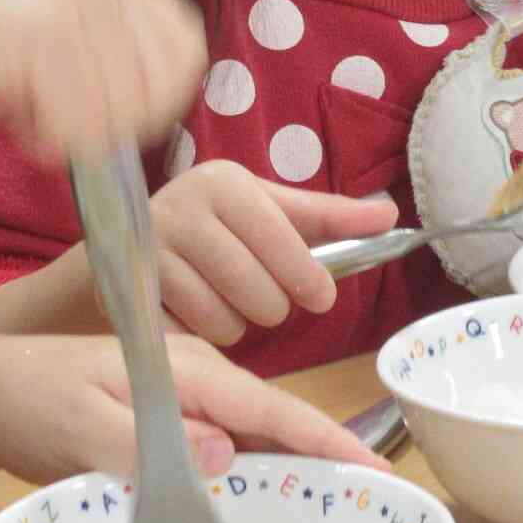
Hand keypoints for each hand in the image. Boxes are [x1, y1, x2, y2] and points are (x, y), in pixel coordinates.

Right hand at [0, 0, 206, 157]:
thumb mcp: (33, 1)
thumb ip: (97, 31)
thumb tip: (162, 91)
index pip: (181, 37)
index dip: (158, 91)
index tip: (117, 118)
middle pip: (166, 77)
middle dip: (124, 118)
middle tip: (67, 123)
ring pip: (122, 108)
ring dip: (78, 132)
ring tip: (26, 115)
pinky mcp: (37, 38)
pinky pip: (77, 126)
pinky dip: (47, 141)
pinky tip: (8, 120)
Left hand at [0, 332, 390, 484]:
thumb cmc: (26, 398)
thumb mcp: (80, 424)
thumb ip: (150, 440)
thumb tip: (226, 453)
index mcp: (183, 370)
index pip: (269, 407)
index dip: (324, 441)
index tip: (373, 471)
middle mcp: (193, 379)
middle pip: (272, 421)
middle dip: (322, 458)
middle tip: (369, 505)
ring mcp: (180, 398)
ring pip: (250, 436)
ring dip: (289, 468)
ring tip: (335, 507)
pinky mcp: (164, 420)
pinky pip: (220, 448)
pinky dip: (249, 472)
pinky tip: (263, 500)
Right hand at [146, 161, 399, 345]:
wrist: (134, 235)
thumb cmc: (220, 223)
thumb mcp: (272, 210)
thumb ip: (330, 217)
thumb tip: (390, 217)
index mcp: (224, 182)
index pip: (284, 243)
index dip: (309, 279)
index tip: (321, 297)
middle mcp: (182, 208)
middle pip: (259, 294)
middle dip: (271, 307)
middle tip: (261, 296)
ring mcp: (150, 252)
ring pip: (225, 323)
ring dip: (236, 326)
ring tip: (225, 302)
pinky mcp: (132, 294)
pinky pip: (190, 340)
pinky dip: (203, 338)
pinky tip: (196, 315)